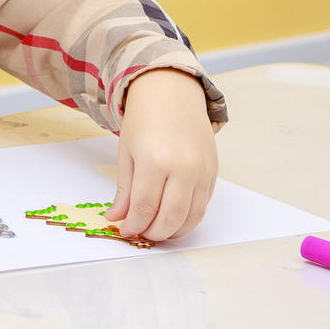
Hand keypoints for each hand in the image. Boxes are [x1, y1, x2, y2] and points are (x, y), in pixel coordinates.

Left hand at [106, 69, 217, 240]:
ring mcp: (202, 171)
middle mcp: (183, 168)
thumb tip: (116, 218)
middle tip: (140, 234)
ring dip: (174, 232)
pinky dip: (189, 218)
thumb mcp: (126, 153)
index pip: (144, 208)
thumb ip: (124, 190)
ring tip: (157, 231)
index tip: (124, 231)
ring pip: (192, 217)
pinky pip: (203, 205)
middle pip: (170, 218)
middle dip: (153, 233)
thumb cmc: (144, 121)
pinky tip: (173, 219)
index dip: (133, 225)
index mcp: (154, 162)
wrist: (172, 94)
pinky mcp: (213, 173)